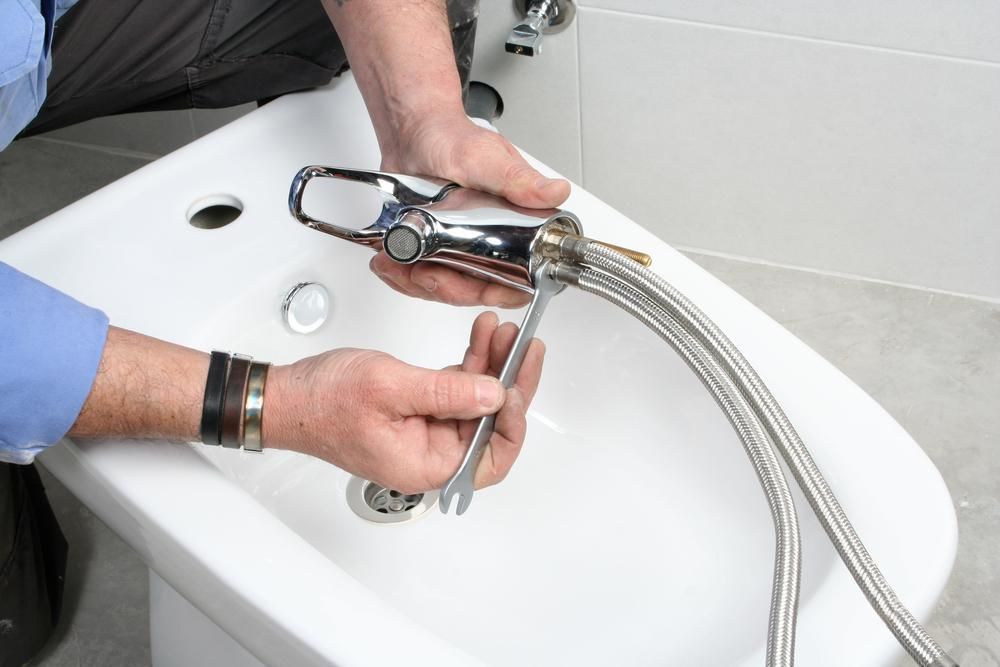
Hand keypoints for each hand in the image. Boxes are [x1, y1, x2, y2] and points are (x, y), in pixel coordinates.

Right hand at [264, 312, 543, 493]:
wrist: (290, 395)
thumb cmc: (325, 401)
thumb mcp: (391, 388)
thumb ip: (447, 393)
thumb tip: (494, 395)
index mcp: (426, 465)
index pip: (491, 457)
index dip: (512, 422)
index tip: (516, 383)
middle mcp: (431, 455)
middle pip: (490, 426)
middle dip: (509, 382)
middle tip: (525, 348)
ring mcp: (427, 433)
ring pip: (476, 402)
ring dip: (491, 366)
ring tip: (502, 332)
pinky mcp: (420, 411)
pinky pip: (456, 390)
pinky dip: (470, 364)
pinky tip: (481, 339)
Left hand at [370, 114, 571, 308]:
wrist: (414, 131)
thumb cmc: (455, 140)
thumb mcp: (488, 160)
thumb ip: (519, 180)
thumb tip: (555, 192)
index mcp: (510, 229)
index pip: (514, 279)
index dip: (500, 291)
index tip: (480, 288)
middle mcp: (482, 245)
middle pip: (472, 290)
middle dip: (448, 288)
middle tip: (429, 273)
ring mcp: (451, 248)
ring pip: (441, 287)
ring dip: (418, 284)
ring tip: (400, 267)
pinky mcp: (423, 248)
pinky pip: (413, 276)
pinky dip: (399, 275)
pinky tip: (388, 264)